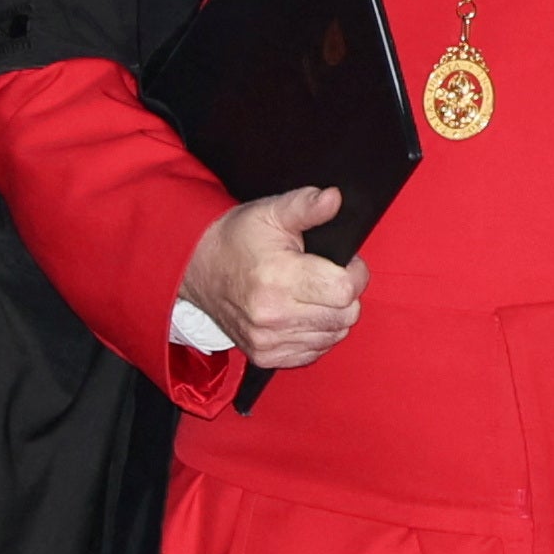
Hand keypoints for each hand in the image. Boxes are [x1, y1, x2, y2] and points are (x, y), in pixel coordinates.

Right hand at [178, 187, 365, 369]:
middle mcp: (272, 315)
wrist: (197, 270)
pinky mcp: (265, 355)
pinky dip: (316, 334)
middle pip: (345, 316)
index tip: (345, 264)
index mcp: (278, 278)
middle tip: (326, 277)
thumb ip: (306, 205)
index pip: (345, 290)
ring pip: (334, 335)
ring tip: (311, 294)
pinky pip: (315, 352)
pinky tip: (301, 314)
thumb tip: (333, 198)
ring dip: (332, 315)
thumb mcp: (270, 212)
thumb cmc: (236, 240)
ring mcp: (268, 340)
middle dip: (345, 294)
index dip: (355, 273)